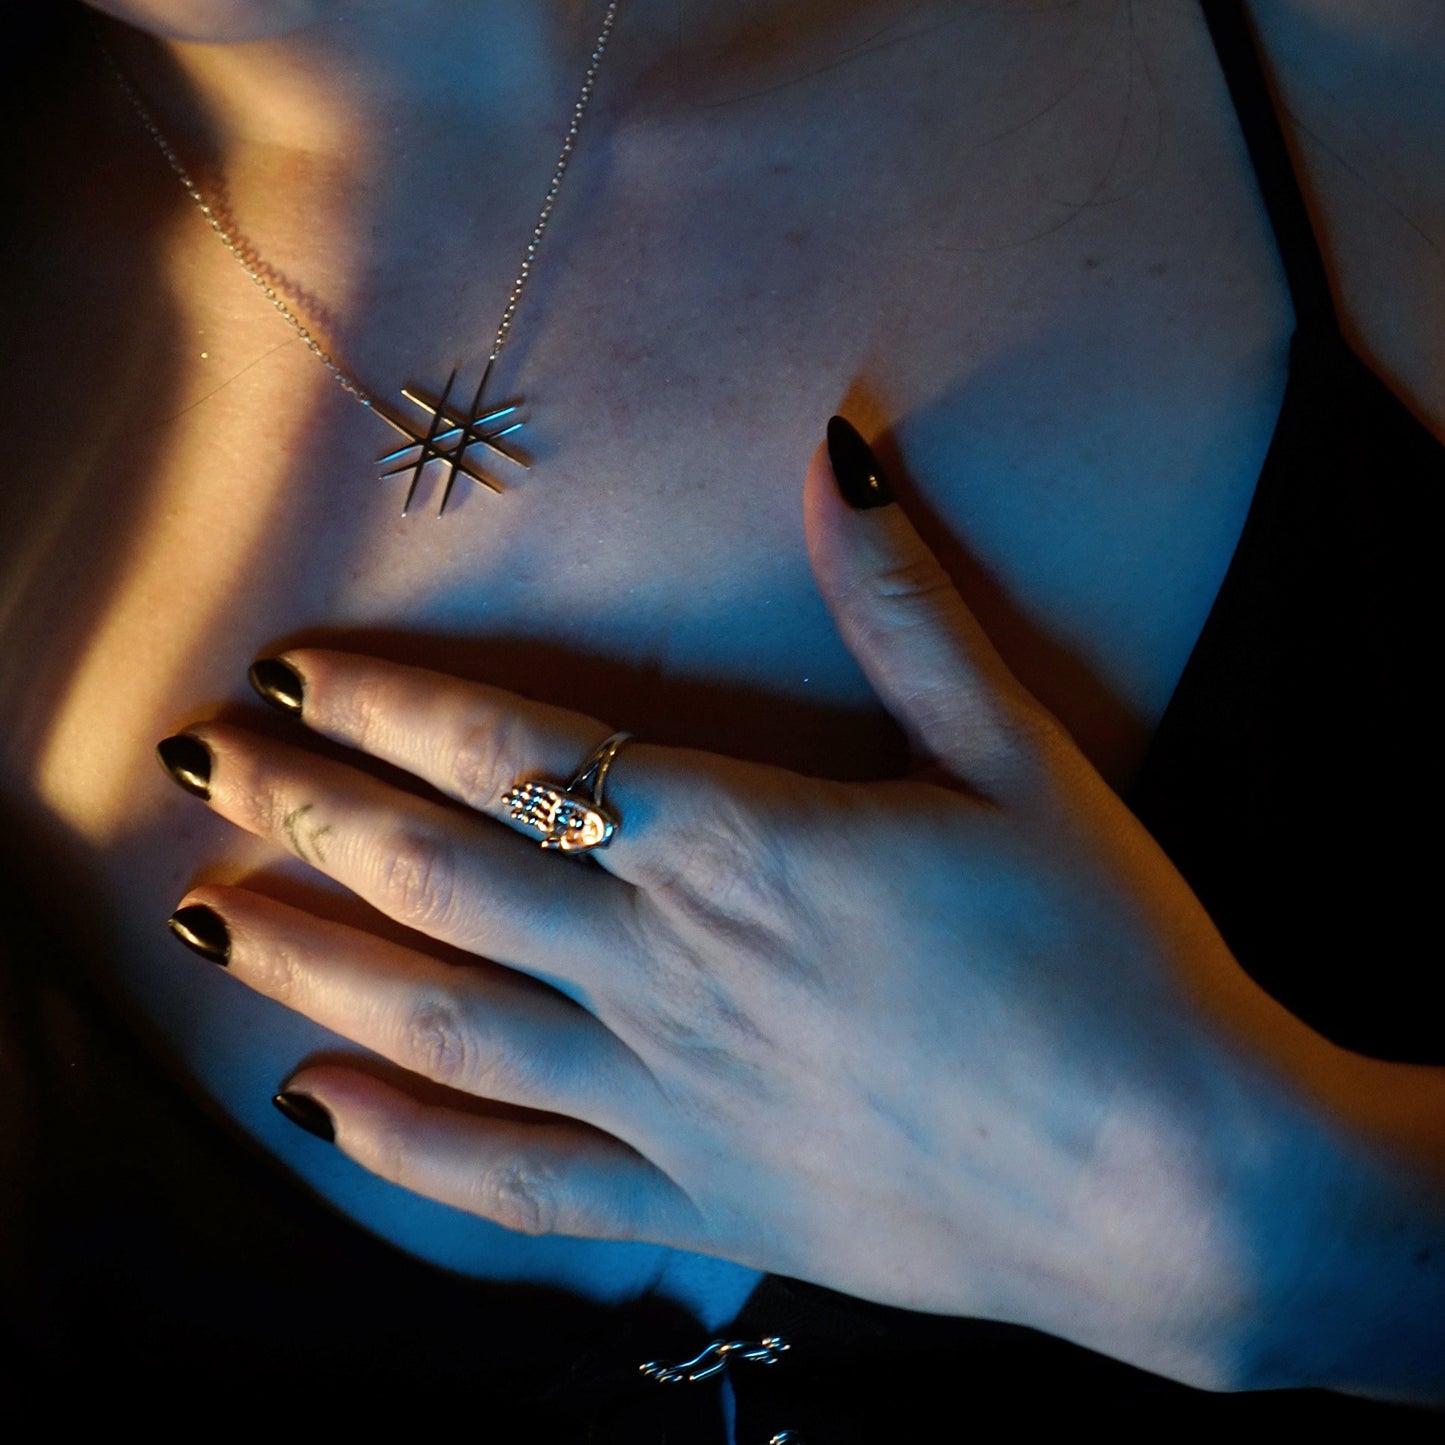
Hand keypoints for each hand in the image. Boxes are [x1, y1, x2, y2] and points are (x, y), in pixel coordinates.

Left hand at [161, 422, 1444, 1394]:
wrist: (1176, 1176)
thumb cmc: (1109, 953)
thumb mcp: (1019, 756)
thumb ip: (904, 605)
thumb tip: (841, 448)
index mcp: (744, 844)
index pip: (521, 751)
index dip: (395, 704)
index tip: (300, 671)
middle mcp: (674, 967)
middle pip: (444, 873)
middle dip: (307, 807)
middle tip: (198, 759)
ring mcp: (671, 1099)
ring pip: (445, 1021)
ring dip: (314, 962)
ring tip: (210, 916)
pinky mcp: (699, 1202)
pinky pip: (515, 1183)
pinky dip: (406, 1150)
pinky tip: (318, 1110)